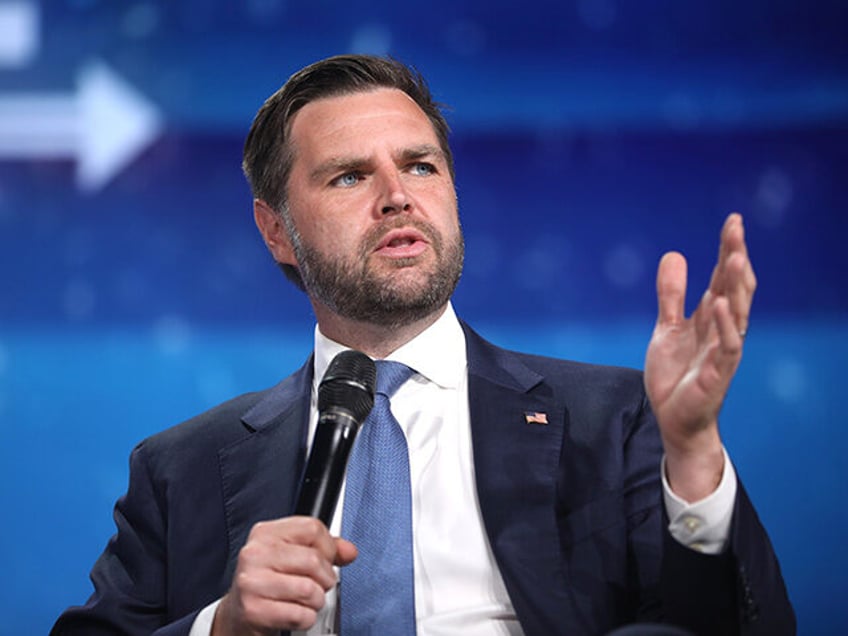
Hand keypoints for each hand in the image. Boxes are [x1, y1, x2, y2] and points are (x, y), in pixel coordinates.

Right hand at [212, 516, 357, 635]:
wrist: (239, 613)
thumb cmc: (268, 581)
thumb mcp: (291, 555)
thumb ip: (324, 549)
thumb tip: (349, 551)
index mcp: (265, 533)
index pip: (312, 528)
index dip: (328, 547)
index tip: (324, 559)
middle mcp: (255, 553)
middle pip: (313, 560)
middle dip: (325, 578)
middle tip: (318, 584)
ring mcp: (252, 582)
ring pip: (309, 589)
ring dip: (316, 601)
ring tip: (306, 600)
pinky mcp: (254, 610)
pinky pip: (300, 615)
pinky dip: (306, 618)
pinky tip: (295, 613)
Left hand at [644, 213, 755, 500]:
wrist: (672, 418)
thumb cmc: (676, 374)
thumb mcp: (667, 327)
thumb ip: (671, 294)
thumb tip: (674, 254)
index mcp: (711, 317)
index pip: (723, 277)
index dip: (728, 250)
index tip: (733, 221)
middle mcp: (723, 330)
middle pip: (734, 288)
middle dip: (735, 258)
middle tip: (736, 228)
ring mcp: (722, 351)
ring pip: (736, 313)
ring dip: (736, 286)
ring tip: (735, 257)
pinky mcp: (717, 373)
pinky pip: (727, 346)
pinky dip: (725, 326)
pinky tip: (720, 304)